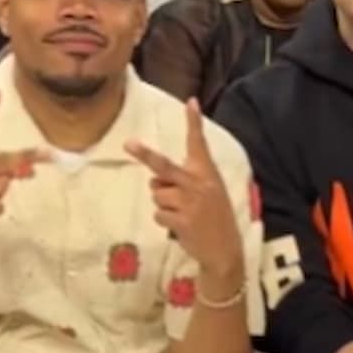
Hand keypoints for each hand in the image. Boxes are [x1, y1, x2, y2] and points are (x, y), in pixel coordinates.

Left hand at [126, 98, 242, 277]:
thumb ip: (186, 181)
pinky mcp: (181, 221)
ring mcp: (189, 202)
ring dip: (163, 204)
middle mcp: (197, 184)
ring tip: (181, 213)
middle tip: (128, 144)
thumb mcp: (210, 191)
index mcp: (207, 173)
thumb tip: (154, 181)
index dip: (194, 123)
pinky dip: (165, 221)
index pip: (198, 144)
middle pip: (163, 166)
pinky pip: (159, 215)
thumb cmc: (215, 217)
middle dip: (144, 154)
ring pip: (157, 194)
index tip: (191, 102)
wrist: (225, 250)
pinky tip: (181, 226)